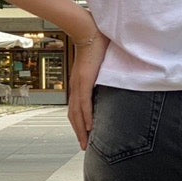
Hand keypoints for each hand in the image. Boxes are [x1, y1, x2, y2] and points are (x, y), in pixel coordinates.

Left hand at [67, 31, 107, 149]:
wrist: (89, 33)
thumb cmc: (95, 49)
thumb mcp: (96, 70)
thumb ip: (98, 81)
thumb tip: (106, 89)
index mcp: (77, 87)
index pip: (75, 110)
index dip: (78, 125)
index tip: (84, 137)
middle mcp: (75, 88)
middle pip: (74, 116)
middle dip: (78, 133)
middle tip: (84, 146)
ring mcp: (79, 85)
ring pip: (77, 113)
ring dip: (81, 130)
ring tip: (86, 142)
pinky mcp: (84, 81)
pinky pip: (84, 103)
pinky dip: (86, 116)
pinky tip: (89, 127)